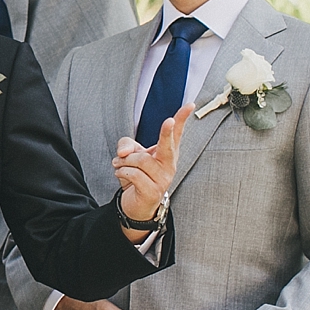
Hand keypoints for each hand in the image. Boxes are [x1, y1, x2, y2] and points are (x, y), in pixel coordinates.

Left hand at [113, 104, 190, 236]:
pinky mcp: (153, 191)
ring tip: (119, 164)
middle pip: (168, 146)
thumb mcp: (129, 154)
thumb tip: (124, 152)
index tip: (190, 105)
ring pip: (140, 160)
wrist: (135, 204)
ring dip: (123, 161)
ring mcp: (163, 179)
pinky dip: (121, 171)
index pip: (177, 134)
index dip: (182, 119)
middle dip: (167, 133)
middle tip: (168, 121)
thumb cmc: (137, 175)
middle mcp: (169, 165)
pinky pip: (133, 174)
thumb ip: (126, 145)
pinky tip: (120, 175)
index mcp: (167, 153)